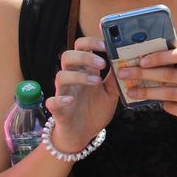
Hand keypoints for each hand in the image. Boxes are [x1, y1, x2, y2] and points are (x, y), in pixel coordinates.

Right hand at [50, 36, 118, 151]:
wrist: (84, 135)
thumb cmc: (95, 110)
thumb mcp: (111, 94)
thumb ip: (115, 79)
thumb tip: (124, 62)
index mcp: (85, 71)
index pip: (82, 47)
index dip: (91, 41)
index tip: (105, 44)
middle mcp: (72, 78)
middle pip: (68, 56)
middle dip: (84, 56)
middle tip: (102, 63)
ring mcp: (63, 93)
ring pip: (60, 75)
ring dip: (78, 76)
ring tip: (96, 82)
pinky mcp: (57, 109)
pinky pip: (52, 101)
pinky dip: (60, 99)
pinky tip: (71, 101)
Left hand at [121, 35, 176, 139]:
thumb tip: (171, 37)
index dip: (161, 56)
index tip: (141, 60)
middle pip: (171, 74)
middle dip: (144, 74)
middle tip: (124, 74)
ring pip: (170, 93)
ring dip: (147, 92)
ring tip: (131, 91)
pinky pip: (175, 108)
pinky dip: (163, 105)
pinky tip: (155, 104)